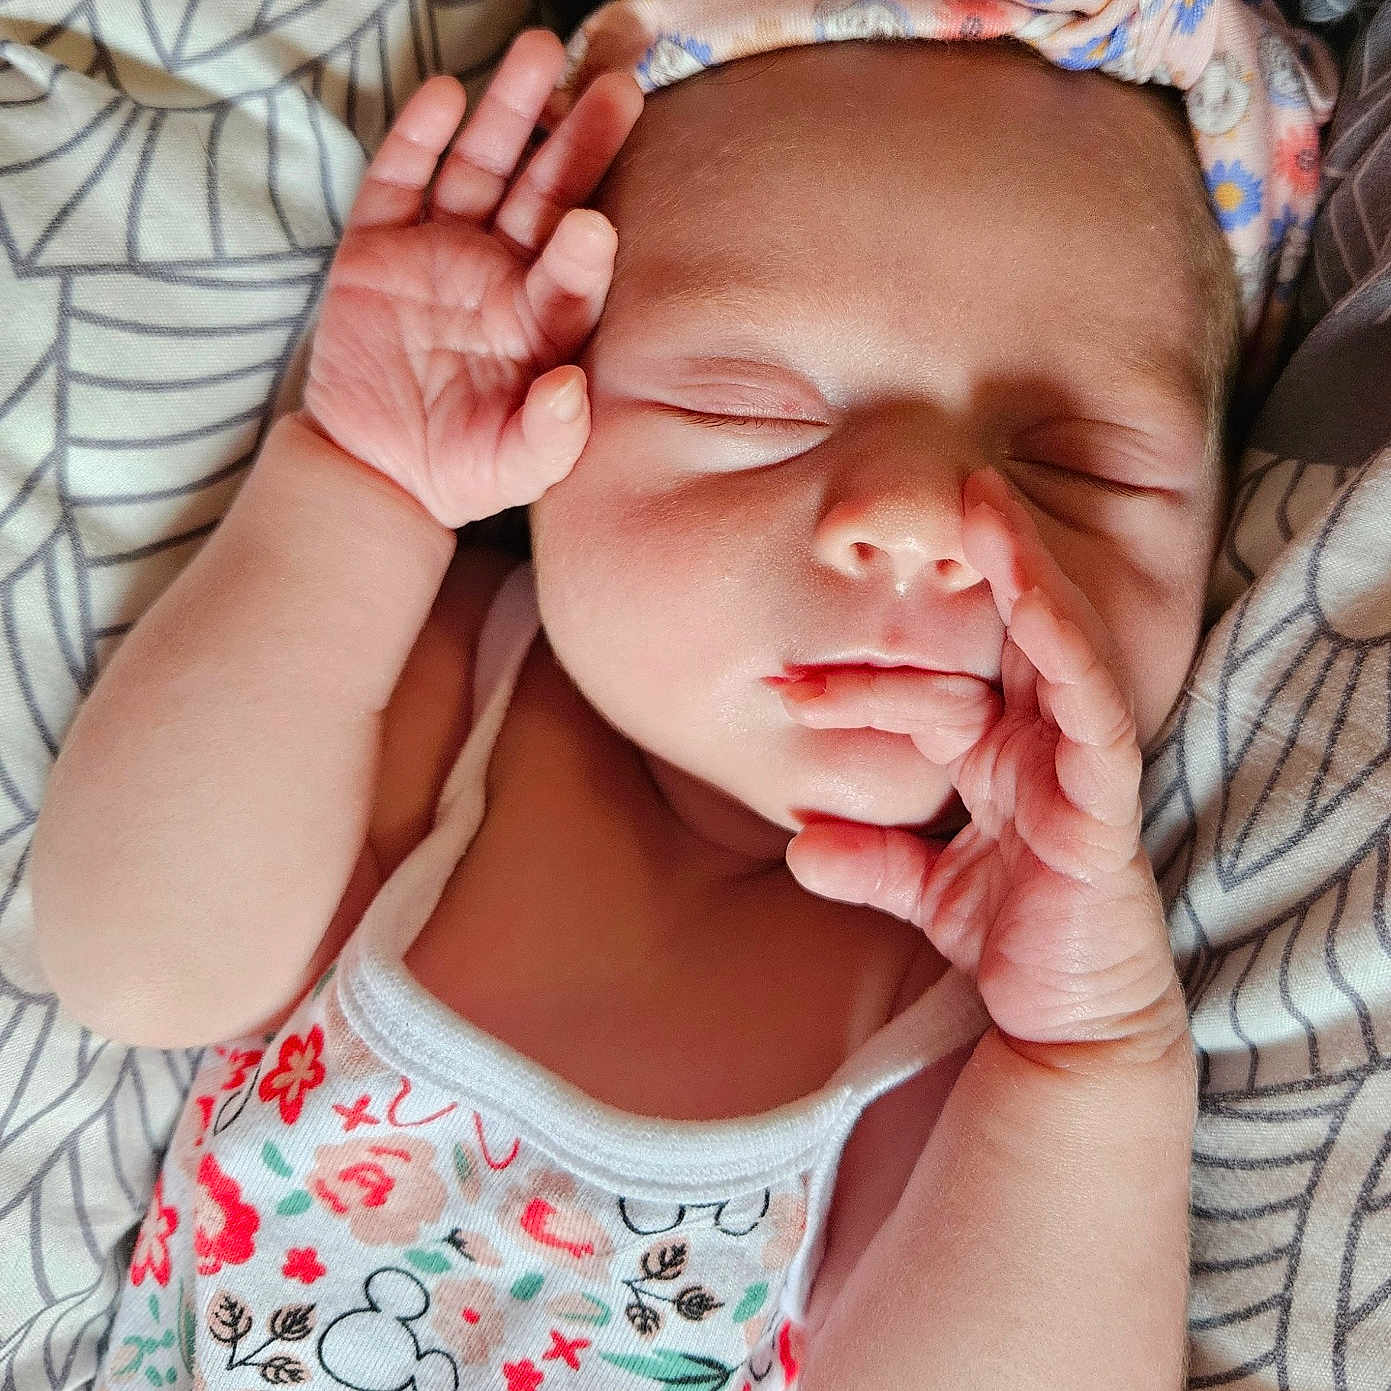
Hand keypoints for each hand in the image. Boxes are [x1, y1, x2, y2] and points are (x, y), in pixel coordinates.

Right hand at [301, 30, 642, 527]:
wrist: (376, 470)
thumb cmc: (461, 471)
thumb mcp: (512, 469)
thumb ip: (549, 439)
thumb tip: (572, 391)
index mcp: (544, 324)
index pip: (574, 275)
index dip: (585, 251)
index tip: (595, 226)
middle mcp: (503, 275)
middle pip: (548, 196)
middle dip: (578, 142)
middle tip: (617, 86)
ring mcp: (442, 251)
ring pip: (483, 168)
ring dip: (509, 111)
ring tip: (539, 52)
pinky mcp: (380, 244)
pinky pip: (401, 179)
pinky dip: (419, 137)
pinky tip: (446, 94)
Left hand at [779, 468, 1187, 1066]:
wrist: (1064, 1033)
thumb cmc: (1007, 946)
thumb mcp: (925, 892)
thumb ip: (872, 863)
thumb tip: (801, 846)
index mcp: (999, 759)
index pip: (930, 691)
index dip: (861, 683)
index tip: (782, 686)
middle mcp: (1041, 748)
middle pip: (997, 644)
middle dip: (961, 577)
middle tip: (897, 522)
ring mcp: (1080, 767)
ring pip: (1057, 651)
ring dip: (1025, 576)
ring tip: (984, 506)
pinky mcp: (1109, 802)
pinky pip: (1096, 713)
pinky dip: (1069, 653)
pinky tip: (1035, 601)